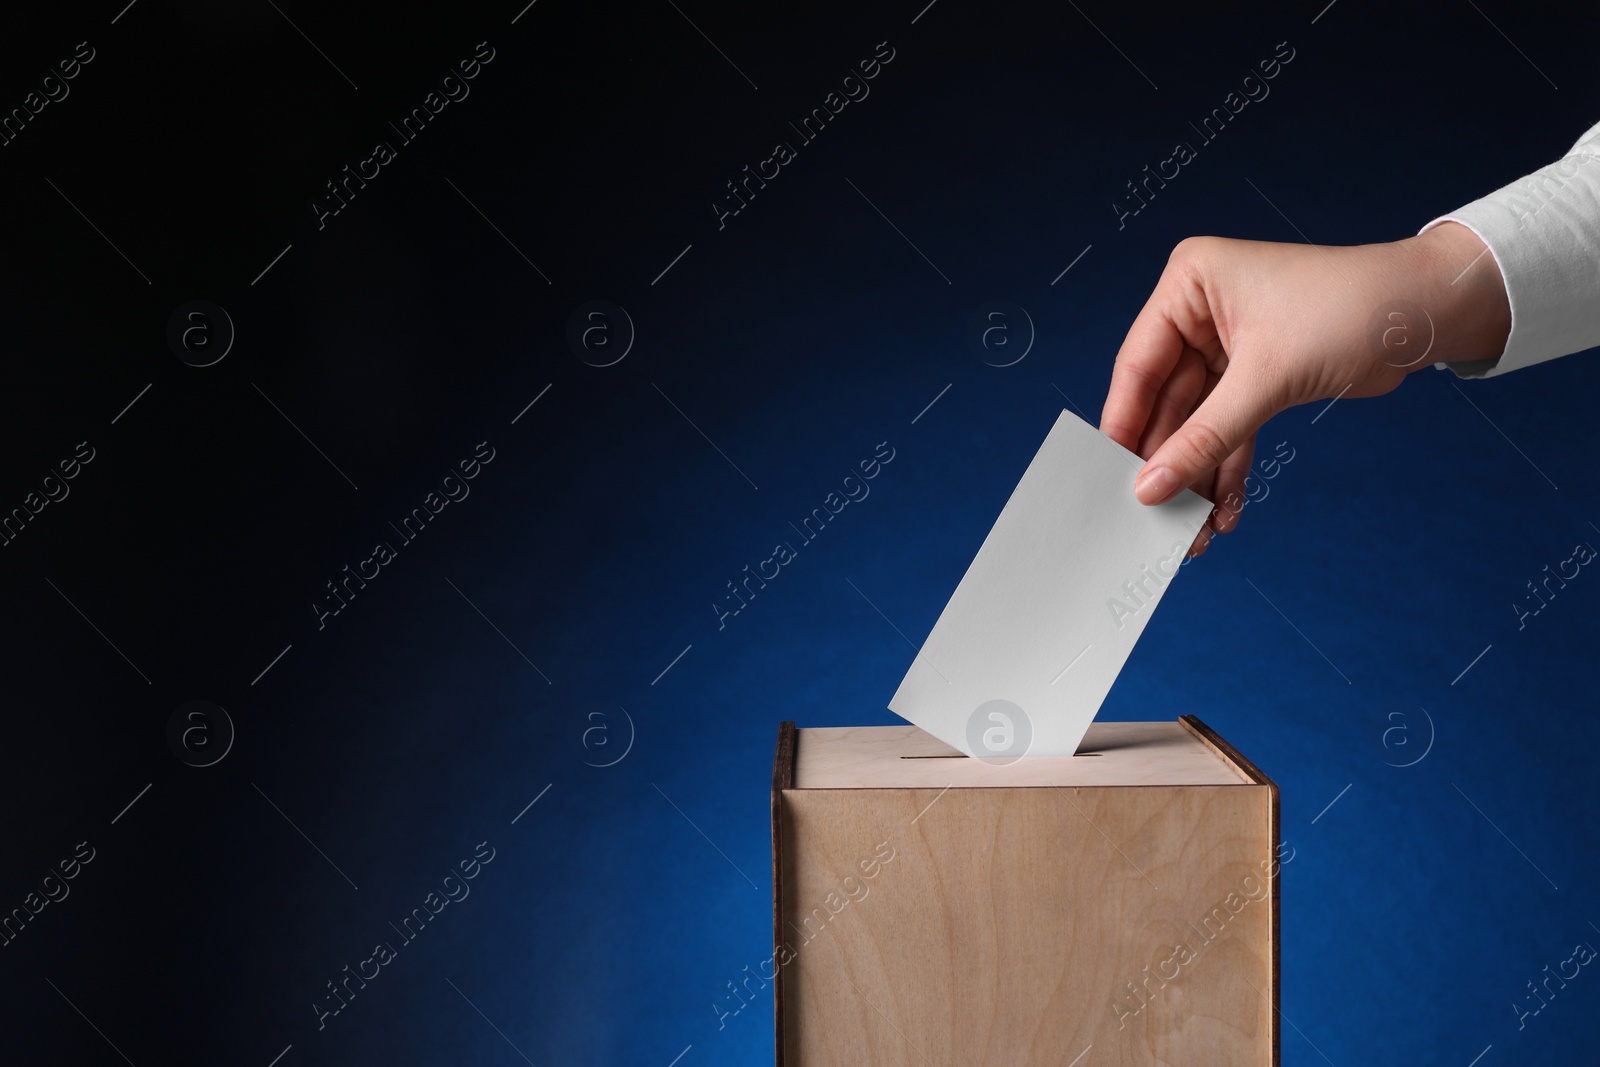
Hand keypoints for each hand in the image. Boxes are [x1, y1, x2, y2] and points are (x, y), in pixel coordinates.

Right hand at [1100, 222, 1510, 555]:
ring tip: (1191, 528)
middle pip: (1166, 402)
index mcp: (1188, 285)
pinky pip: (1231, 430)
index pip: (1139, 365)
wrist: (1429, 311)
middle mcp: (1201, 313)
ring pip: (1199, 423)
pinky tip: (1224, 510)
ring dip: (1197, 475)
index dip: (1125, 425)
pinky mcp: (1258, 377)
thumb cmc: (1351, 308)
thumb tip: (1151, 488)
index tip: (1110, 477)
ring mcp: (1228, 347)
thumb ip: (1204, 436)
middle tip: (1151, 515)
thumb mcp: (1267, 378)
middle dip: (1168, 462)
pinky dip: (1228, 468)